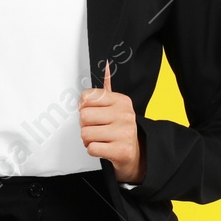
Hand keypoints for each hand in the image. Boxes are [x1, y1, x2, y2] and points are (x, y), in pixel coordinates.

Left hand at [79, 62, 142, 183]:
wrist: (137, 154)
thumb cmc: (121, 130)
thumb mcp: (117, 107)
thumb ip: (107, 88)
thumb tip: (105, 65)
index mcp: (121, 101)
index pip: (87, 97)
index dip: (84, 108)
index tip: (92, 114)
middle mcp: (124, 115)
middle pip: (84, 116)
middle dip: (85, 126)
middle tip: (96, 129)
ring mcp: (124, 133)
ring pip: (85, 134)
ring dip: (88, 140)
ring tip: (100, 139)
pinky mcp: (121, 150)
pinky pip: (91, 148)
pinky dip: (93, 150)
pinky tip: (103, 148)